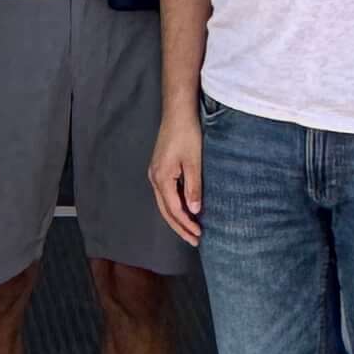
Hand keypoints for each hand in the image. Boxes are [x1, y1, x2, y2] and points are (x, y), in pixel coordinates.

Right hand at [148, 109, 202, 247]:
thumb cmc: (187, 134)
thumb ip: (194, 187)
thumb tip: (195, 211)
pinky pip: (165, 194)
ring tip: (190, 230)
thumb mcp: (194, 162)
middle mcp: (154, 178)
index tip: (199, 235)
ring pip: (164, 204)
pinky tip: (185, 209)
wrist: (178, 112)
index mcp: (162, 178)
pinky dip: (175, 206)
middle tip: (195, 240)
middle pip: (165, 211)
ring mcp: (155, 173)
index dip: (186, 224)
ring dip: (177, 218)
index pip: (174, 210)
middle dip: (180, 227)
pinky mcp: (159, 168)